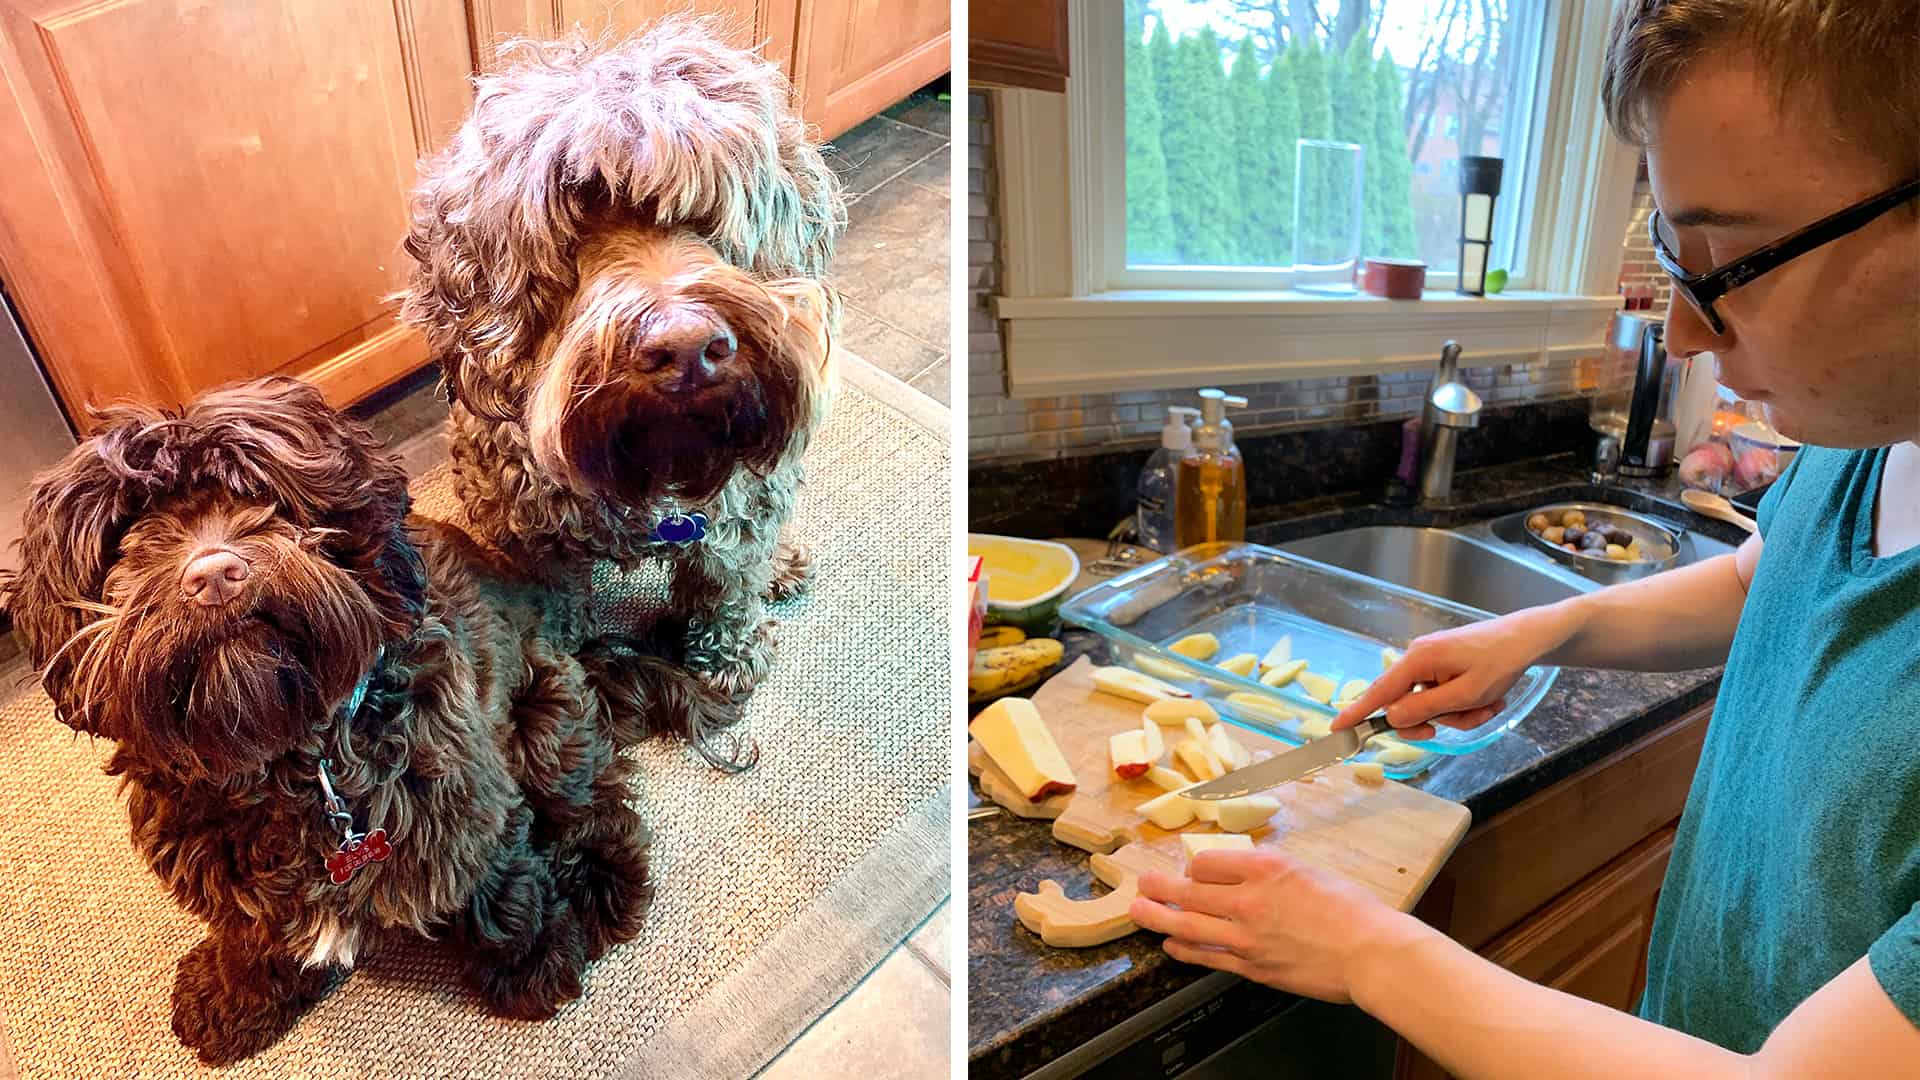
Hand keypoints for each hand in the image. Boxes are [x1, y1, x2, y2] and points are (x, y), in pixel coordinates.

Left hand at [1128, 848, 1428, 1002]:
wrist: (1371, 953)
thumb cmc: (1351, 910)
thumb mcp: (1307, 870)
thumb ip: (1270, 871)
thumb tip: (1242, 873)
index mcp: (1265, 868)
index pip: (1207, 862)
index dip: (1195, 867)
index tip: (1194, 871)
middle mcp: (1248, 900)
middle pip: (1186, 891)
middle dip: (1158, 887)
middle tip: (1143, 883)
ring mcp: (1246, 937)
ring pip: (1186, 925)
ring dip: (1156, 917)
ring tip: (1138, 911)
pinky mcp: (1251, 967)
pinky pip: (1205, 957)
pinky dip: (1183, 949)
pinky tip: (1171, 945)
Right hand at [1331, 604, 1573, 739]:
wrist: (1530, 639)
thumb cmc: (1500, 663)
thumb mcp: (1465, 694)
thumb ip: (1425, 708)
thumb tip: (1392, 718)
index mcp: (1418, 659)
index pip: (1380, 692)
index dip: (1358, 713)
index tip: (1337, 728)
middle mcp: (1417, 657)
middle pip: (1407, 704)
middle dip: (1438, 719)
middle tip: (1466, 720)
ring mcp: (1431, 661)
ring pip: (1431, 704)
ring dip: (1460, 713)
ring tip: (1489, 705)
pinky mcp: (1444, 665)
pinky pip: (1443, 696)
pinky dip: (1465, 704)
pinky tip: (1490, 698)